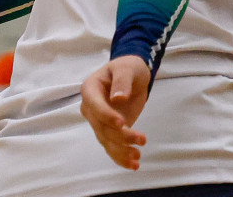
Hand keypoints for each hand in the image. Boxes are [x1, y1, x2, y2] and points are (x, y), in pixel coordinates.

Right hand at [80, 55, 150, 169]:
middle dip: (120, 136)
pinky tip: (133, 164)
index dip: (107, 116)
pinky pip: (112, 146)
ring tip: (137, 157)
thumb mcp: (127, 68)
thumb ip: (122, 81)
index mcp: (90, 90)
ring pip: (106, 140)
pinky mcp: (110, 131)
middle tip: (142, 139)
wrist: (133, 75)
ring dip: (121, 151)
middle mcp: (91, 108)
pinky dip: (121, 157)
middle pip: (101, 127)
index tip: (122, 123)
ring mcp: (99, 121)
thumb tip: (118, 98)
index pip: (95, 106)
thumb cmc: (128, 67)